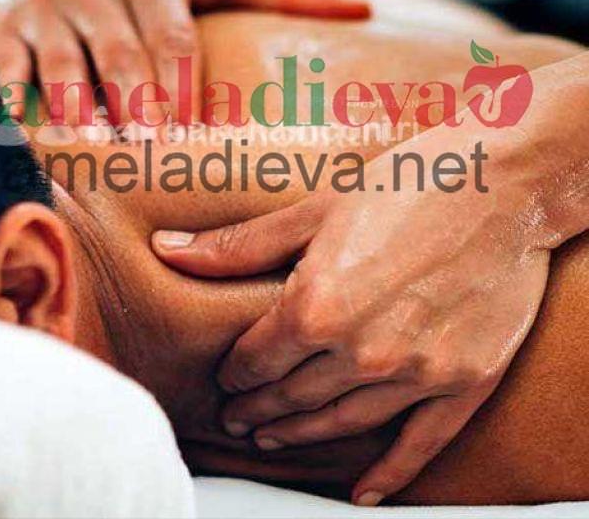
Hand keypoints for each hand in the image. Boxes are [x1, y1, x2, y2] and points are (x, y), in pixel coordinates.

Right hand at [0, 0, 369, 123]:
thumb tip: (366, 10)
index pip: (172, 40)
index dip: (181, 88)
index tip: (193, 135)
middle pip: (121, 56)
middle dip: (133, 107)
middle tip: (148, 158)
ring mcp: (53, 2)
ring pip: (63, 62)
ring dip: (75, 109)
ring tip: (91, 155)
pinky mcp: (17, 16)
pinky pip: (8, 58)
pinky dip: (12, 94)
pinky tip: (25, 135)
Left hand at [152, 125, 551, 504]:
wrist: (502, 182)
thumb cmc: (404, 183)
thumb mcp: (315, 208)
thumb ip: (239, 244)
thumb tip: (167, 251)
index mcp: (316, 303)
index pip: (257, 358)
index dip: (236, 373)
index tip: (228, 377)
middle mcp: (361, 349)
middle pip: (292, 396)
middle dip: (259, 408)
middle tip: (239, 419)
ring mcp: (415, 372)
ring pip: (343, 423)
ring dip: (302, 435)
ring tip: (274, 439)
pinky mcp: (463, 382)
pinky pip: (419, 443)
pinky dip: (390, 473)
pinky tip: (364, 492)